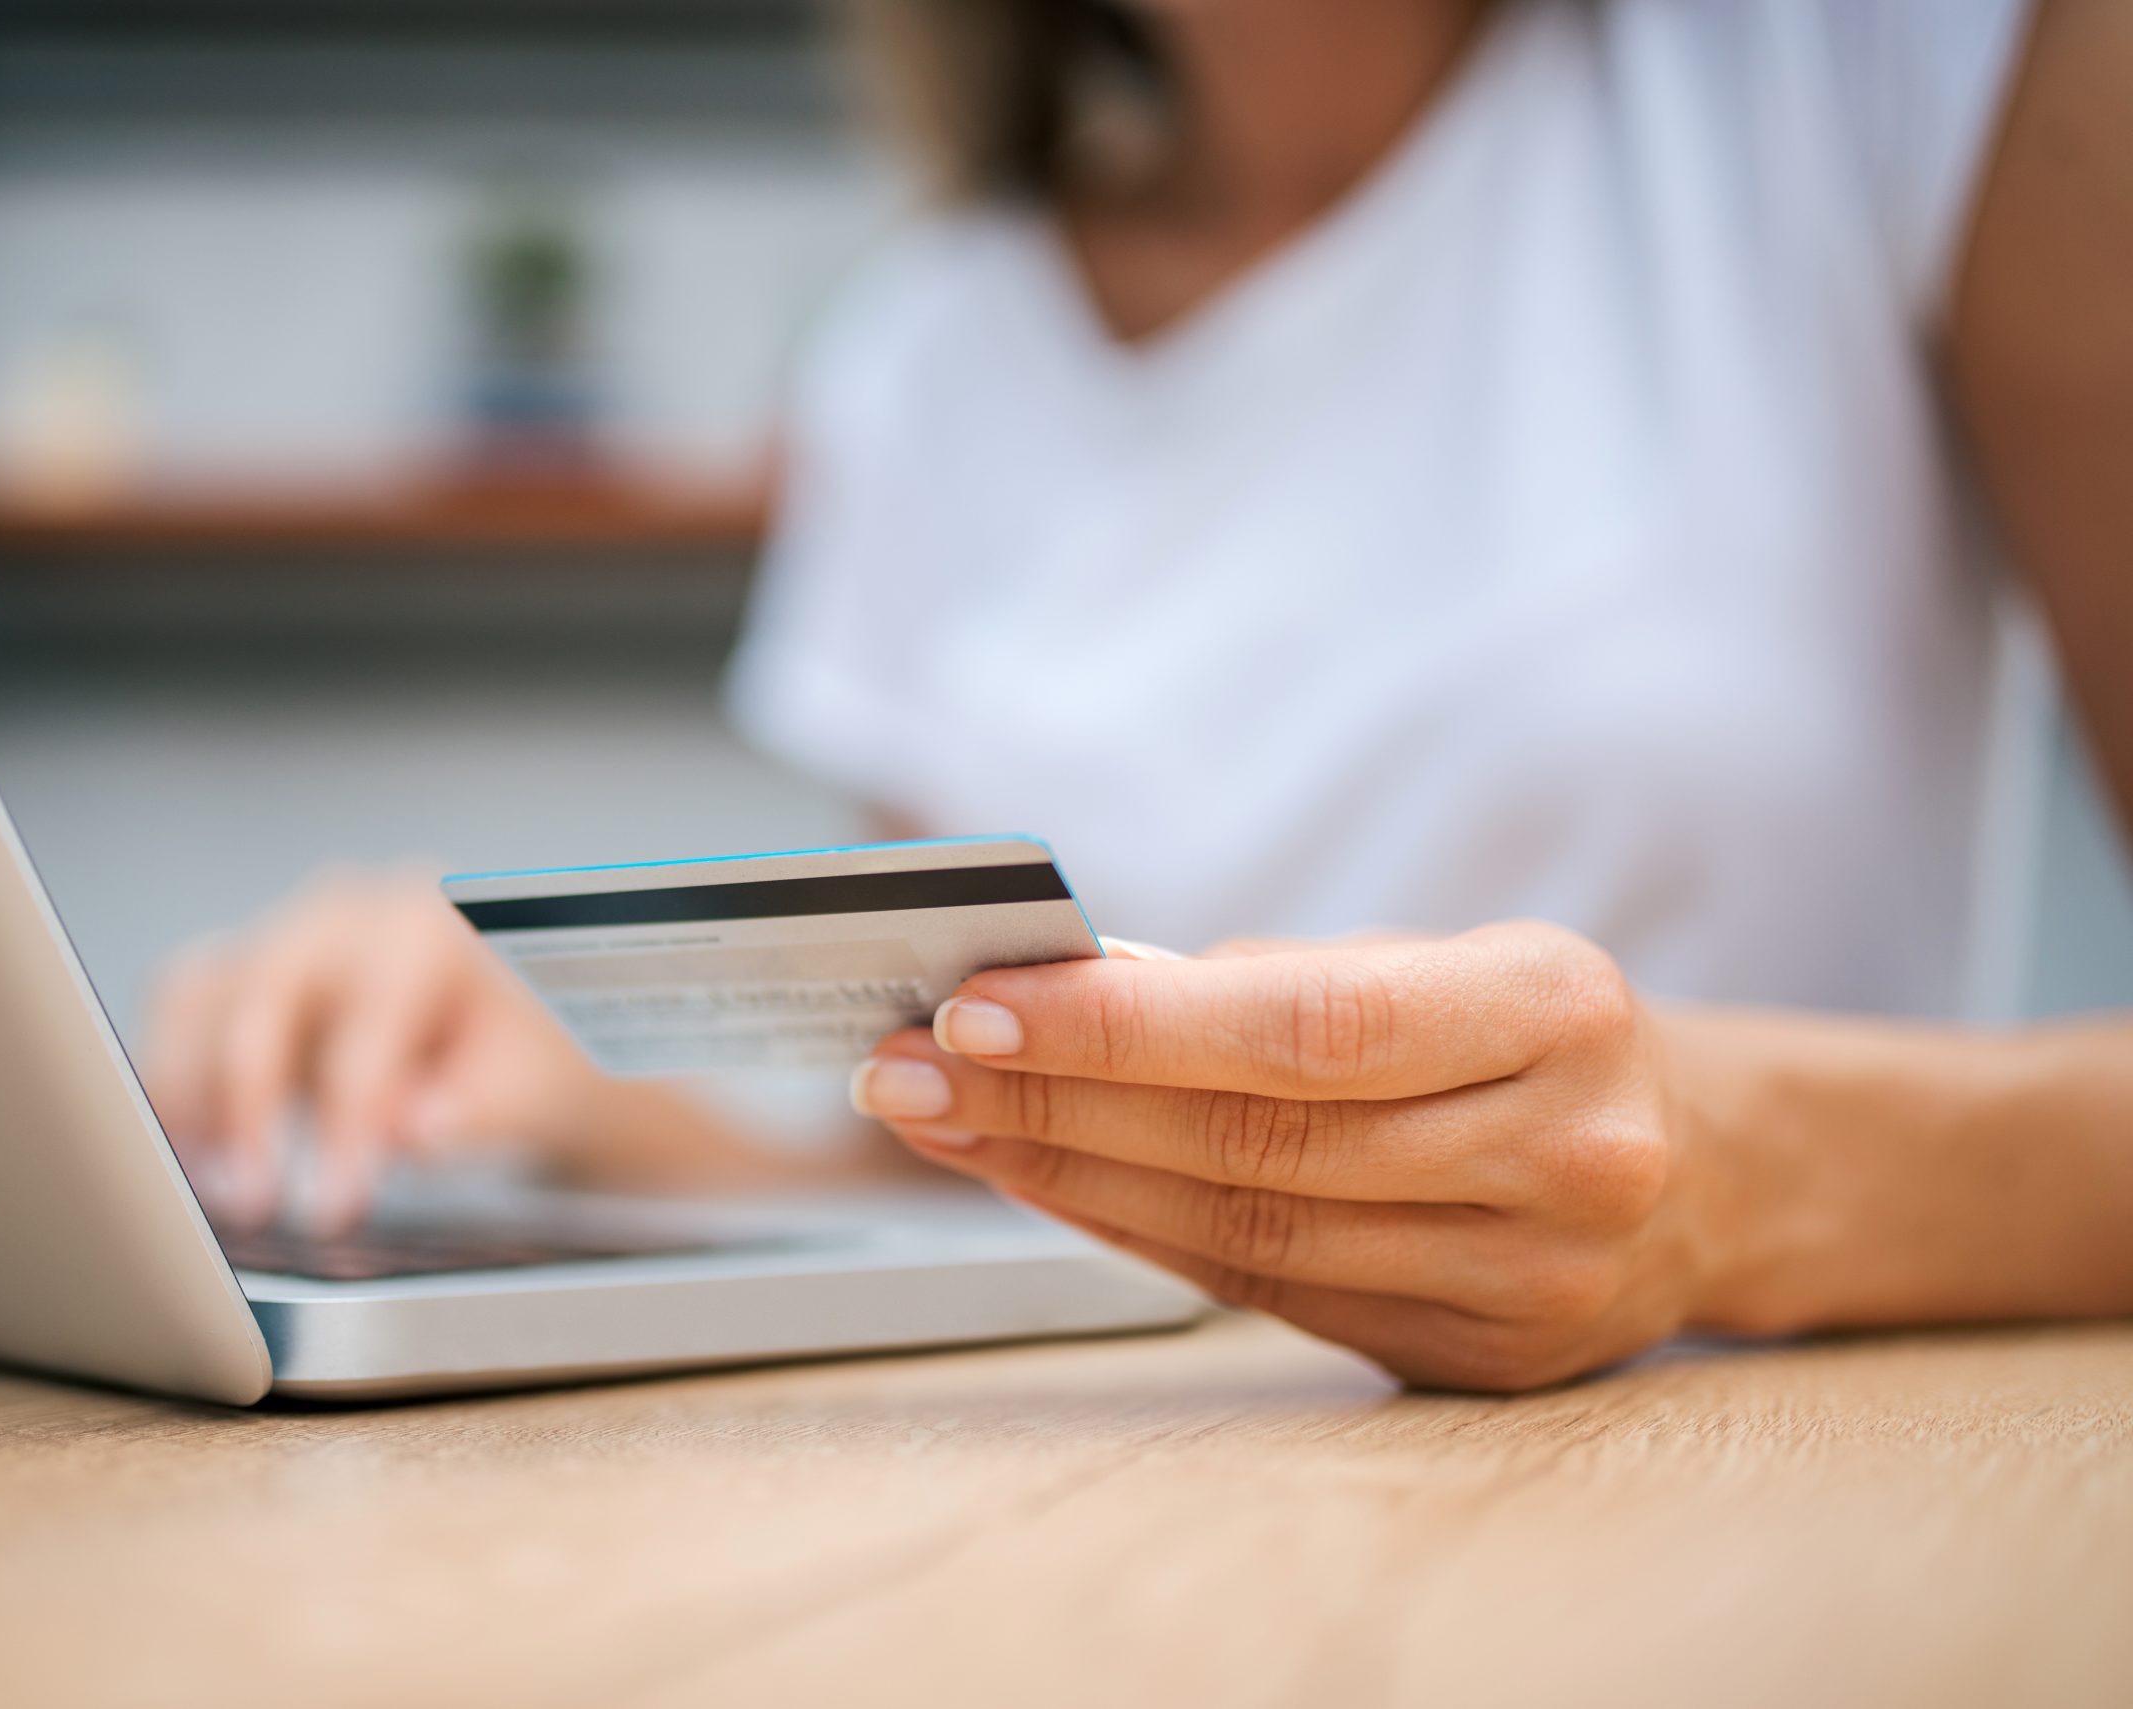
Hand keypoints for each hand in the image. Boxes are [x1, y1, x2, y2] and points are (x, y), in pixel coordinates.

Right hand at [141, 869, 600, 1233]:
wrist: (518, 1025)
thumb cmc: (527, 1054)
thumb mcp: (533, 1088)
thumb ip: (481, 1109)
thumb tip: (410, 1129)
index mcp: (428, 923)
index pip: (369, 1029)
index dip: (345, 1127)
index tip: (333, 1209)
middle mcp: (345, 912)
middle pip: (261, 994)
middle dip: (245, 1106)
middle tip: (251, 1204)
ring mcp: (286, 931)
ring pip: (197, 996)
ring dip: (188, 1095)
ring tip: (212, 1186)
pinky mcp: (243, 968)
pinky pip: (182, 1010)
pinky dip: (173, 1079)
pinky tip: (192, 1154)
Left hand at [851, 924, 1708, 1390]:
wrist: (1708, 1168)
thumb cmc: (1528, 1033)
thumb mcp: (1439, 963)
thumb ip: (1267, 984)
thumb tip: (1057, 1000)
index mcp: (1554, 1008)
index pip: (1304, 1026)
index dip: (1126, 1027)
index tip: (974, 1005)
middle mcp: (1563, 1152)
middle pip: (1256, 1142)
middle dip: (1053, 1104)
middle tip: (906, 1073)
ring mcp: (1534, 1279)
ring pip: (1248, 1236)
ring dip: (1068, 1180)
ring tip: (948, 1128)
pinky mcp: (1485, 1363)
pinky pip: (1272, 1296)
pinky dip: (1141, 1236)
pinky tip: (1048, 1187)